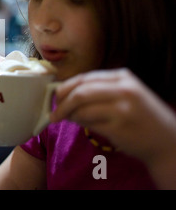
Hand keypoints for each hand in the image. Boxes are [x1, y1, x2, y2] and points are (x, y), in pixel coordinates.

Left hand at [51, 68, 175, 164]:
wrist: (167, 140)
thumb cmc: (141, 116)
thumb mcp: (125, 93)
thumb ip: (99, 90)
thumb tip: (64, 94)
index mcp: (122, 77)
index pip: (84, 78)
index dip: (65, 87)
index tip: (55, 96)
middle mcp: (123, 89)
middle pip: (79, 92)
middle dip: (61, 103)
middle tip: (54, 112)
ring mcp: (122, 108)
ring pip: (81, 108)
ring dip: (69, 115)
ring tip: (67, 119)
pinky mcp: (119, 126)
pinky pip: (88, 122)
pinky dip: (79, 123)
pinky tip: (79, 124)